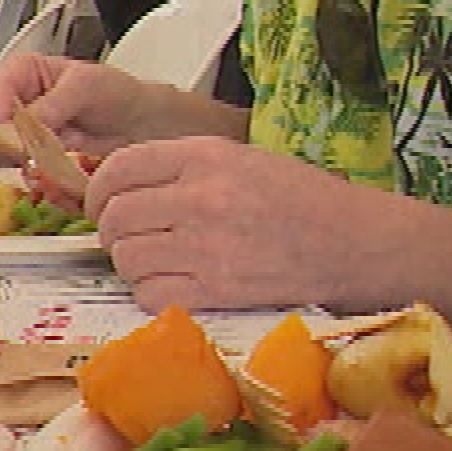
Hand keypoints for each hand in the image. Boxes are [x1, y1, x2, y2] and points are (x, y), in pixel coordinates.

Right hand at [0, 51, 213, 159]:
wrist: (139, 122)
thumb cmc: (114, 92)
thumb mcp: (86, 87)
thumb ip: (53, 103)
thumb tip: (27, 120)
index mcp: (24, 73)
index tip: (4, 125)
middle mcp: (20, 105)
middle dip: (9, 141)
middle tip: (28, 149)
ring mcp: (28, 135)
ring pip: (9, 156)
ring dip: (27, 164)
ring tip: (50, 166)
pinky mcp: (40, 161)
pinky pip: (29, 175)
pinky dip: (43, 181)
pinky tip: (60, 180)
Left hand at [87, 139, 393, 312]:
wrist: (352, 242)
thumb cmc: (299, 198)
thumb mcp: (240, 158)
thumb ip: (182, 167)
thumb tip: (122, 187)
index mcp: (206, 156)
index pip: (119, 168)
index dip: (100, 190)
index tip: (105, 204)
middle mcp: (201, 197)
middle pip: (115, 216)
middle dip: (113, 230)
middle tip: (130, 237)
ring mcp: (207, 247)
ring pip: (127, 258)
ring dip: (132, 263)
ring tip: (157, 261)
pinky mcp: (216, 291)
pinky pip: (150, 294)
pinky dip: (151, 293)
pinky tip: (174, 284)